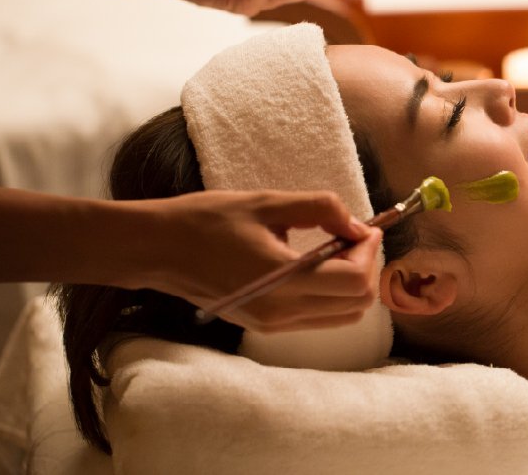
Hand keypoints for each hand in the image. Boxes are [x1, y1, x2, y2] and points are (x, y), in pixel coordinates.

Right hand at [139, 189, 382, 332]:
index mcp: (282, 280)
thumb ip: (320, 209)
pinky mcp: (264, 326)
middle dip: (366, 268)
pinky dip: (332, 294)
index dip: (370, 253)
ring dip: (352, 283)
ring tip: (338, 248)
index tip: (367, 227)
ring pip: (341, 316)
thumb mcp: (268, 202)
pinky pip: (317, 318)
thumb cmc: (206, 220)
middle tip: (355, 236)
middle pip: (355, 305)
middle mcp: (281, 312)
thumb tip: (357, 225)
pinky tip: (318, 264)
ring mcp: (273, 324)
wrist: (157, 249)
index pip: (354, 281)